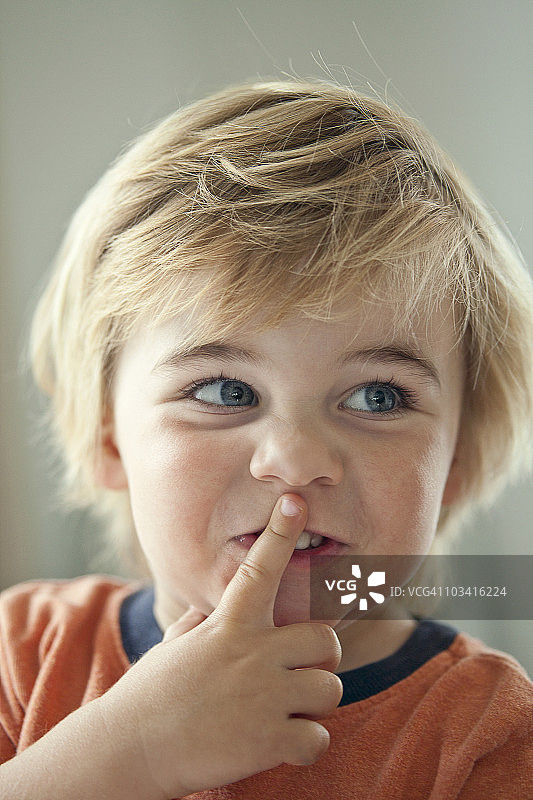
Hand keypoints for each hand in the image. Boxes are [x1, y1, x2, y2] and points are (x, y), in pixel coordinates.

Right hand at [102, 494, 342, 798]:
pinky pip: (318, 739)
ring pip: (331, 689)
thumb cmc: (149, 697)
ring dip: (314, 706)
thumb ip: (197, 626)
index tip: (295, 502)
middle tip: (301, 675)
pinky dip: (305, 746)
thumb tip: (203, 611)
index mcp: (228, 626)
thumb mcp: (173, 649)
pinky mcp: (269, 741)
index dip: (280, 533)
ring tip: (285, 715)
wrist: (128, 750)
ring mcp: (264, 696)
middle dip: (322, 660)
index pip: (259, 568)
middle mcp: (253, 653)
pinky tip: (280, 747)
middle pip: (326, 640)